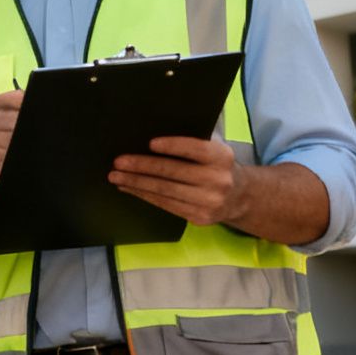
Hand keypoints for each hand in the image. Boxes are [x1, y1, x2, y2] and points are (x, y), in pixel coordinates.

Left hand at [109, 136, 245, 226]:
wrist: (240, 197)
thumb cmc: (216, 165)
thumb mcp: (215, 150)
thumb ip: (194, 143)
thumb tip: (152, 136)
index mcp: (221, 157)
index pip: (195, 149)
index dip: (173, 146)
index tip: (150, 143)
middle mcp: (217, 180)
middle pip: (173, 172)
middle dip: (142, 167)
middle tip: (118, 162)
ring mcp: (209, 202)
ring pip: (165, 191)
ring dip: (136, 183)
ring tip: (115, 176)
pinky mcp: (199, 218)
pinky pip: (166, 205)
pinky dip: (144, 195)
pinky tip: (129, 188)